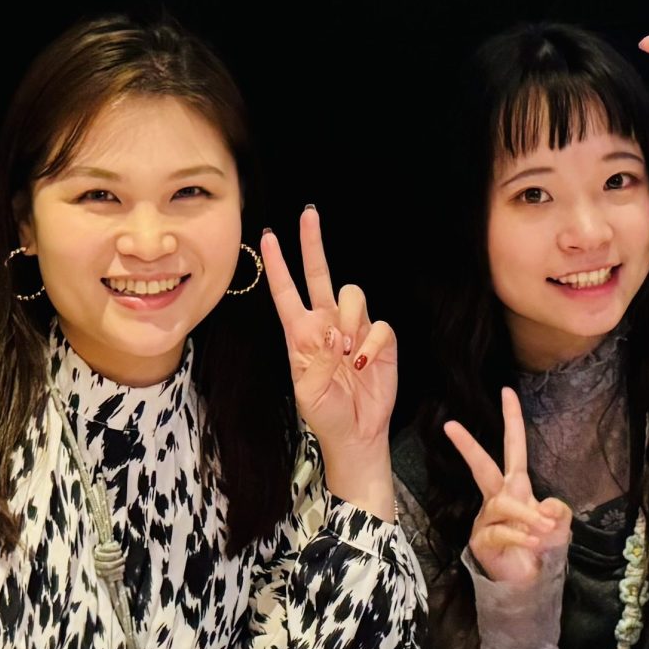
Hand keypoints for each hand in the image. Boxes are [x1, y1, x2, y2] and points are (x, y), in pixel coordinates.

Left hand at [262, 207, 396, 502]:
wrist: (356, 433)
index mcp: (301, 334)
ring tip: (347, 350)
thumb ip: (317, 360)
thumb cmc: (325, 415)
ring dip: (351, 318)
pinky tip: (364, 361)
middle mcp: (326, 324)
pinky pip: (380, 325)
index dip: (277, 266)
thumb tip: (334, 331)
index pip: (286, 293)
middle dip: (313, 244)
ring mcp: (354, 329)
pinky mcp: (380, 340)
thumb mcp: (307, 392)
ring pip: (354, 294)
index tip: (268, 238)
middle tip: (308, 215)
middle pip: (319, 274)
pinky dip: (372, 341)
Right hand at [444, 387, 573, 585]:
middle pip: (482, 467)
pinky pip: (501, 532)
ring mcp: (486, 519)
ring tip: (545, 530)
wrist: (528, 582)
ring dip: (526, 516)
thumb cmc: (540, 547)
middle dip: (468, 446)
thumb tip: (546, 507)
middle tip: (450, 425)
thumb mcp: (558, 526)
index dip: (512, 420)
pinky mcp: (482, 541)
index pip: (514, 448)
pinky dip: (521, 536)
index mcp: (516, 487)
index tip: (507, 391)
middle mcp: (498, 498)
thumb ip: (557, 512)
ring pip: (503, 505)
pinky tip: (534, 543)